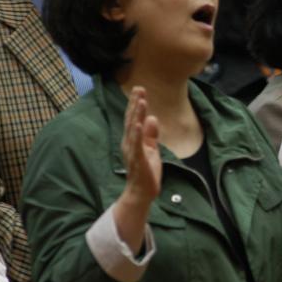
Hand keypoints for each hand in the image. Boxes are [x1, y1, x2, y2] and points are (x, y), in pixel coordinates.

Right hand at [120, 87, 161, 204]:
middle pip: (131, 120)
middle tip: (139, 89)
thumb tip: (152, 118)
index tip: (139, 89)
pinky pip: (136, 145)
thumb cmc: (146, 170)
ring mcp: (132, 151)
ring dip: (136, 115)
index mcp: (132, 139)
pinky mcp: (138, 160)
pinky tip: (138, 124)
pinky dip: (137, 134)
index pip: (133, 118)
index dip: (136, 104)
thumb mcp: (152, 149)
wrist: (142, 192)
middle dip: (135, 104)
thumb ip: (151, 134)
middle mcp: (129, 143)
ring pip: (133, 130)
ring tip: (141, 101)